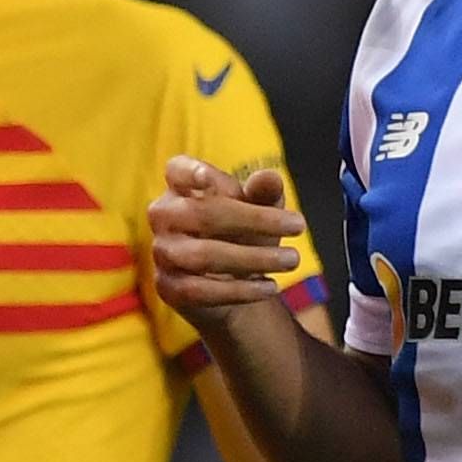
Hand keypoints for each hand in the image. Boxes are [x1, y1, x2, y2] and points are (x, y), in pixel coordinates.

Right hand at [148, 156, 312, 326]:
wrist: (231, 282)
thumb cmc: (244, 231)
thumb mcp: (261, 208)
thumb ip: (264, 192)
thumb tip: (268, 178)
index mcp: (181, 187)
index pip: (177, 171)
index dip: (190, 172)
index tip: (209, 179)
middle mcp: (164, 217)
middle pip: (202, 213)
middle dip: (254, 220)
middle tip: (299, 225)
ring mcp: (162, 253)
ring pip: (204, 255)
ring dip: (254, 258)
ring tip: (291, 260)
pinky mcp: (168, 287)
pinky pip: (201, 290)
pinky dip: (240, 290)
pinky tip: (270, 287)